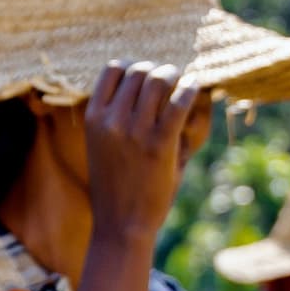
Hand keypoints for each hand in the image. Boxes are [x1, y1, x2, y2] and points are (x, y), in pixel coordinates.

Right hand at [76, 63, 208, 251]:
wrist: (120, 224)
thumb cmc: (115, 186)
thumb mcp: (103, 146)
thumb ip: (120, 116)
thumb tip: (149, 85)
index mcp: (93, 118)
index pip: (113, 69)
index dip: (133, 66)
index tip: (146, 75)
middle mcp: (111, 120)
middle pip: (139, 71)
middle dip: (157, 70)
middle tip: (170, 79)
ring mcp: (135, 131)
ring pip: (159, 79)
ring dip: (174, 75)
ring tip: (183, 82)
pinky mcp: (160, 144)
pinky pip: (180, 101)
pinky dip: (191, 88)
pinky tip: (195, 88)